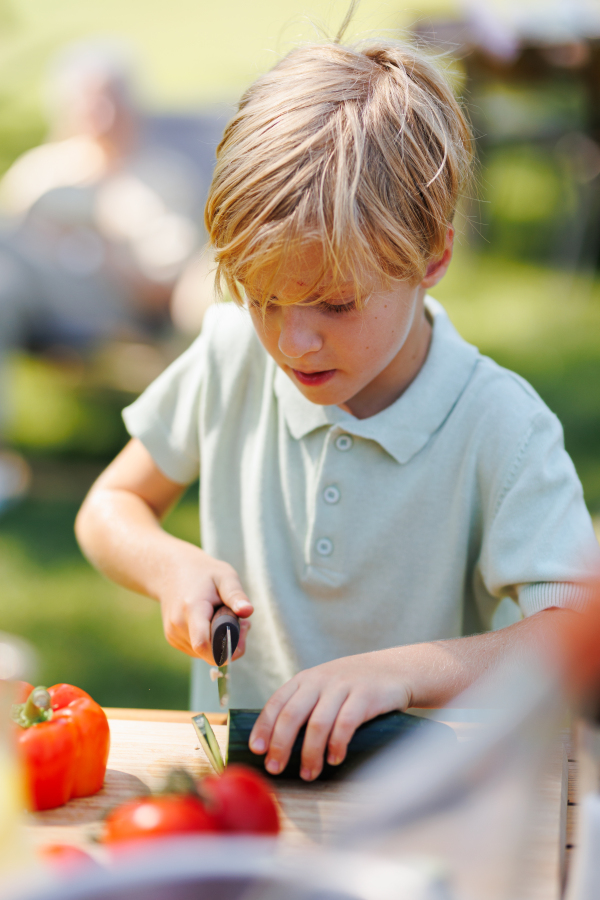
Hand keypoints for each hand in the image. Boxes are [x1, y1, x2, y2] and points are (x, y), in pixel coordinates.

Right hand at [157, 546, 252, 663]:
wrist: (171, 570)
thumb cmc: (202, 572)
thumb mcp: (224, 576)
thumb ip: (235, 595)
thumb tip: (248, 611)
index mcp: (191, 609)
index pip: (203, 645)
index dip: (227, 649)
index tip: (243, 631)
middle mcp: (178, 625)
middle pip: (208, 651)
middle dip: (230, 643)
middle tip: (241, 621)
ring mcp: (173, 634)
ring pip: (204, 653)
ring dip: (219, 643)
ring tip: (225, 617)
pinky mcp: (172, 638)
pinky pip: (197, 650)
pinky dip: (210, 642)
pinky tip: (213, 622)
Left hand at [248, 651, 410, 780]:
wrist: (396, 669)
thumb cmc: (355, 685)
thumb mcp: (325, 686)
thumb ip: (305, 705)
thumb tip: (278, 743)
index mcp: (305, 679)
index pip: (276, 702)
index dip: (264, 727)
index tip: (256, 750)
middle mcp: (320, 680)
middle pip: (292, 715)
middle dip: (280, 745)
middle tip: (276, 768)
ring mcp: (342, 686)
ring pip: (317, 723)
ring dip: (310, 753)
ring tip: (308, 773)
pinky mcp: (365, 695)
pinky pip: (346, 723)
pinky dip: (337, 744)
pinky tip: (334, 759)